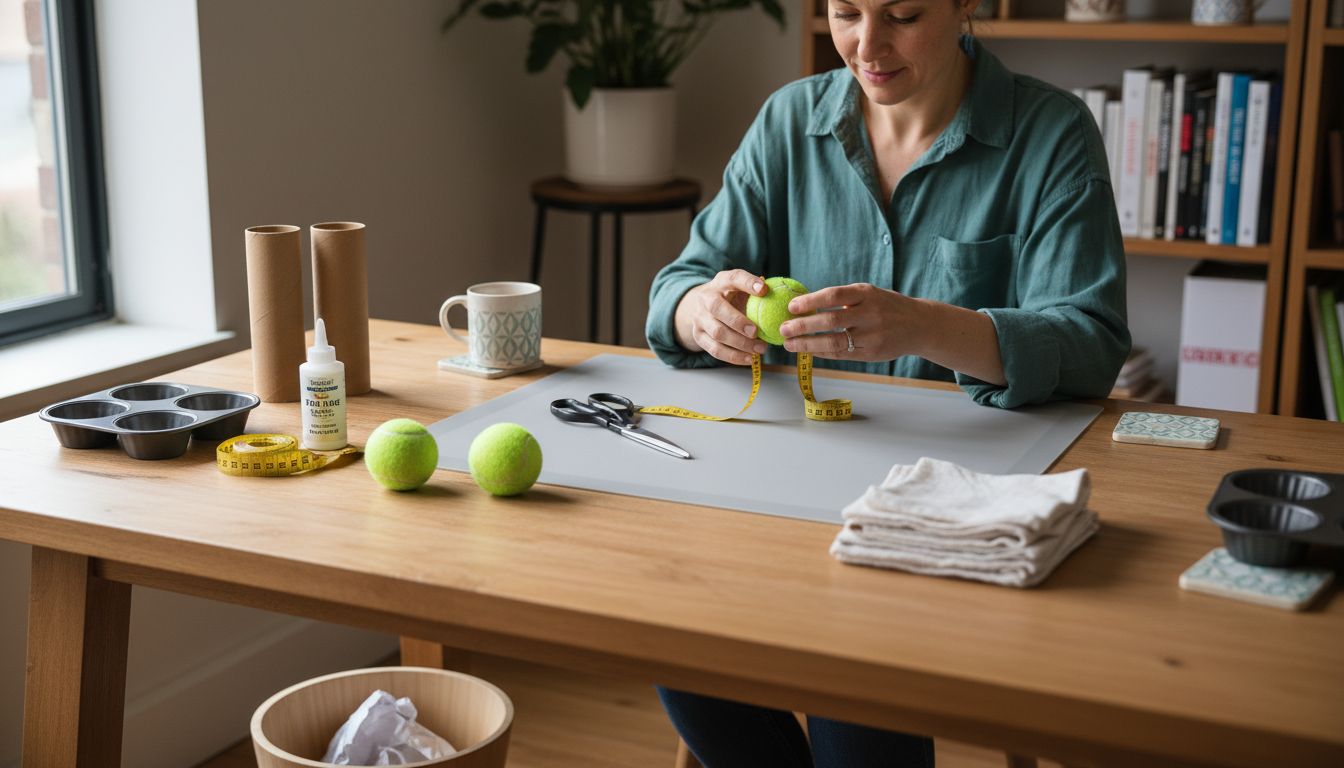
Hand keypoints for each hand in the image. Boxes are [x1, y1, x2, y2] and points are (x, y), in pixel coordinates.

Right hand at [674, 270, 768, 364]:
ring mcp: (699, 318)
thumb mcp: (741, 288)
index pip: (733, 278)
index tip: (763, 290)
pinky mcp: (699, 336)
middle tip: (756, 332)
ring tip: (761, 348)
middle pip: (717, 308)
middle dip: (738, 321)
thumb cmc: (731, 297)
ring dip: (740, 344)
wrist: (703, 306)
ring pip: (717, 333)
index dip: (748, 283)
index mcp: (721, 282)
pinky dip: (734, 356)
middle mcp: (706, 298)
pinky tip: (750, 358)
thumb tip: (778, 296)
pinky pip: (715, 350)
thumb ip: (757, 291)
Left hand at [778, 283, 918, 361]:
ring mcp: (871, 335)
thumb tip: (805, 305)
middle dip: (803, 326)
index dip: (810, 301)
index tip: (792, 307)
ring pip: (834, 341)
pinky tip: (808, 351)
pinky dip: (822, 352)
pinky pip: (841, 354)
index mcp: (867, 293)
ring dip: (807, 344)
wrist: (919, 324)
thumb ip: (843, 299)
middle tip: (783, 328)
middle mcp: (870, 313)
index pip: (834, 295)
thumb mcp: (869, 294)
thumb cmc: (886, 307)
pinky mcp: (871, 353)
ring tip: (789, 344)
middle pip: (830, 320)